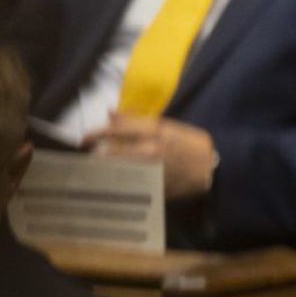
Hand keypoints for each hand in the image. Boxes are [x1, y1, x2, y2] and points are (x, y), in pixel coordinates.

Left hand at [87, 114, 215, 199]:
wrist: (211, 168)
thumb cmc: (191, 144)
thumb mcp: (168, 126)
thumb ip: (138, 120)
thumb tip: (110, 112)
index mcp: (155, 131)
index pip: (118, 129)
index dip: (98, 132)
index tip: (84, 137)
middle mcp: (150, 149)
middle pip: (113, 151)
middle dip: (98, 154)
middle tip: (89, 156)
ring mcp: (150, 168)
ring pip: (117, 168)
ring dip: (104, 168)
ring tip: (97, 169)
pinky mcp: (152, 184)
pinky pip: (128, 183)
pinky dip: (117, 181)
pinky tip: (112, 181)